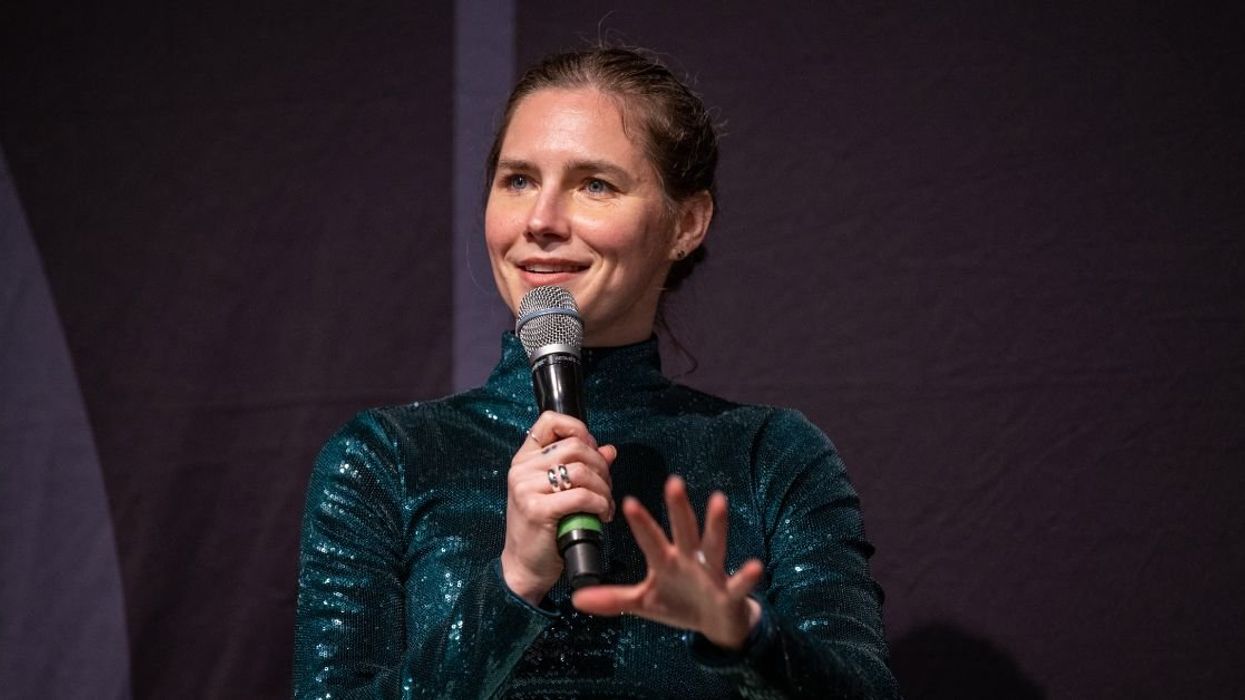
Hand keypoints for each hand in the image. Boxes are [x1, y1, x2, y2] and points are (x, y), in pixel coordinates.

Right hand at [500, 411, 616, 604]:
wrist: (525, 566)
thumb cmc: (544, 528)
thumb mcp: (560, 492)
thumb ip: (582, 467)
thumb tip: (609, 449)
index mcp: (525, 459)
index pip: (550, 421)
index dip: (579, 429)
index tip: (592, 452)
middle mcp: (521, 469)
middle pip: (575, 446)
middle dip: (601, 466)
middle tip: (607, 487)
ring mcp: (525, 488)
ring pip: (581, 471)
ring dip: (604, 488)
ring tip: (606, 505)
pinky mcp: (536, 509)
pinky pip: (581, 496)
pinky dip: (600, 503)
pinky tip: (602, 514)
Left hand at [571, 475, 763, 649]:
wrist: (717, 623)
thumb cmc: (679, 604)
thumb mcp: (644, 603)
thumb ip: (613, 599)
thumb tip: (576, 599)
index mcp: (667, 561)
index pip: (650, 539)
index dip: (641, 523)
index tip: (627, 501)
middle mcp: (690, 559)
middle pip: (683, 529)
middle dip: (678, 508)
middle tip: (673, 481)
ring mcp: (712, 573)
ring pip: (714, 544)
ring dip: (716, 524)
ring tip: (719, 500)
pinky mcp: (730, 592)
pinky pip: (739, 583)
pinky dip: (747, 575)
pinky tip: (755, 565)